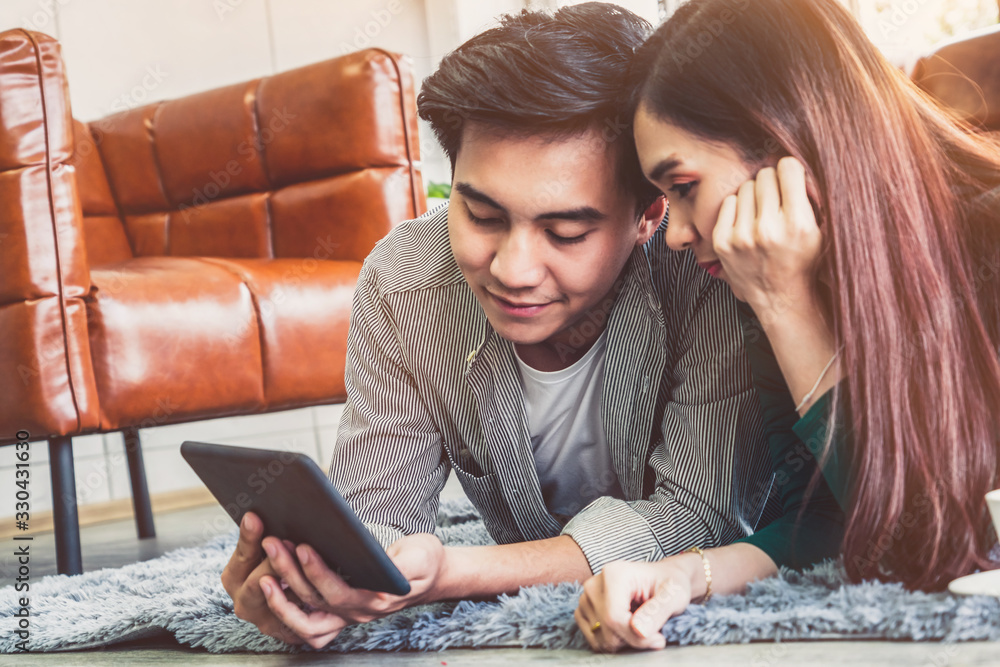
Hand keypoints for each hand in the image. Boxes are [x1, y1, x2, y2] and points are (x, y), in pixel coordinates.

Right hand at [220, 512, 304, 644]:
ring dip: (292, 576)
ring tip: (302, 551)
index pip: (241, 558)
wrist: (300, 601)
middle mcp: (245, 605)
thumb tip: (261, 511)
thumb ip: (263, 535)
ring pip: (281, 604)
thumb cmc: (278, 565)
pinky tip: (323, 580)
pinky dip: (312, 599)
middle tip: (281, 541)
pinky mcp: (292, 634)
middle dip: (271, 561)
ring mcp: (268, 622)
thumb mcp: (266, 549)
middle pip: (255, 585)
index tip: (255, 517)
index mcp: (234, 578)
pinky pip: (304, 623)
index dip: (249, 539)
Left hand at [259, 532, 445, 648]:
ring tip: (265, 562)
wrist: (430, 575)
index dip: (318, 573)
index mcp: (376, 601)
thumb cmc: (424, 562)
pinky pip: (305, 620)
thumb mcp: (421, 556)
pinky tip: (270, 581)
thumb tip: (382, 567)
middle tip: (273, 543)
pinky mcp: (336, 608)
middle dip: (289, 572)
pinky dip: (284, 607)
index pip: (339, 593)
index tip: (304, 547)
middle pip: (314, 600)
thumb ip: (404, 566)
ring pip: (303, 615)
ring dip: (280, 592)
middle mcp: (356, 613)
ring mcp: (344, 614)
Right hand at [575, 558, 695, 652]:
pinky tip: (627, 628)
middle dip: (632, 639)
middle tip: (653, 631)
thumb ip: (657, 612)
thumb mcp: (674, 596)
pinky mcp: (584, 609)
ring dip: (622, 640)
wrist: (663, 580)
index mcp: (614, 574)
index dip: (636, 637)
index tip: (659, 639)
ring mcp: (586, 597)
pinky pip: (594, 638)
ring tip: (639, 625)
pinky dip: (612, 640)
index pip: (614, 617)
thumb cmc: (669, 586)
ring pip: (599, 637)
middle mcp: (594, 583)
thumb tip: (638, 630)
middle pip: (606, 629)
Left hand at [713, 157, 822, 314]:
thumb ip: (812, 195)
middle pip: (765, 175)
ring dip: (756, 196)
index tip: (792, 180)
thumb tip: (796, 160)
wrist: (781, 298)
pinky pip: (729, 202)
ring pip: (746, 186)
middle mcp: (767, 229)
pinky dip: (739, 209)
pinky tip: (748, 223)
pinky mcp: (722, 242)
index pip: (788, 167)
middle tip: (778, 201)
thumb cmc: (804, 261)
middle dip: (774, 184)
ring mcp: (741, 236)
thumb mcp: (822, 230)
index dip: (791, 172)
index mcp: (798, 223)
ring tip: (764, 214)